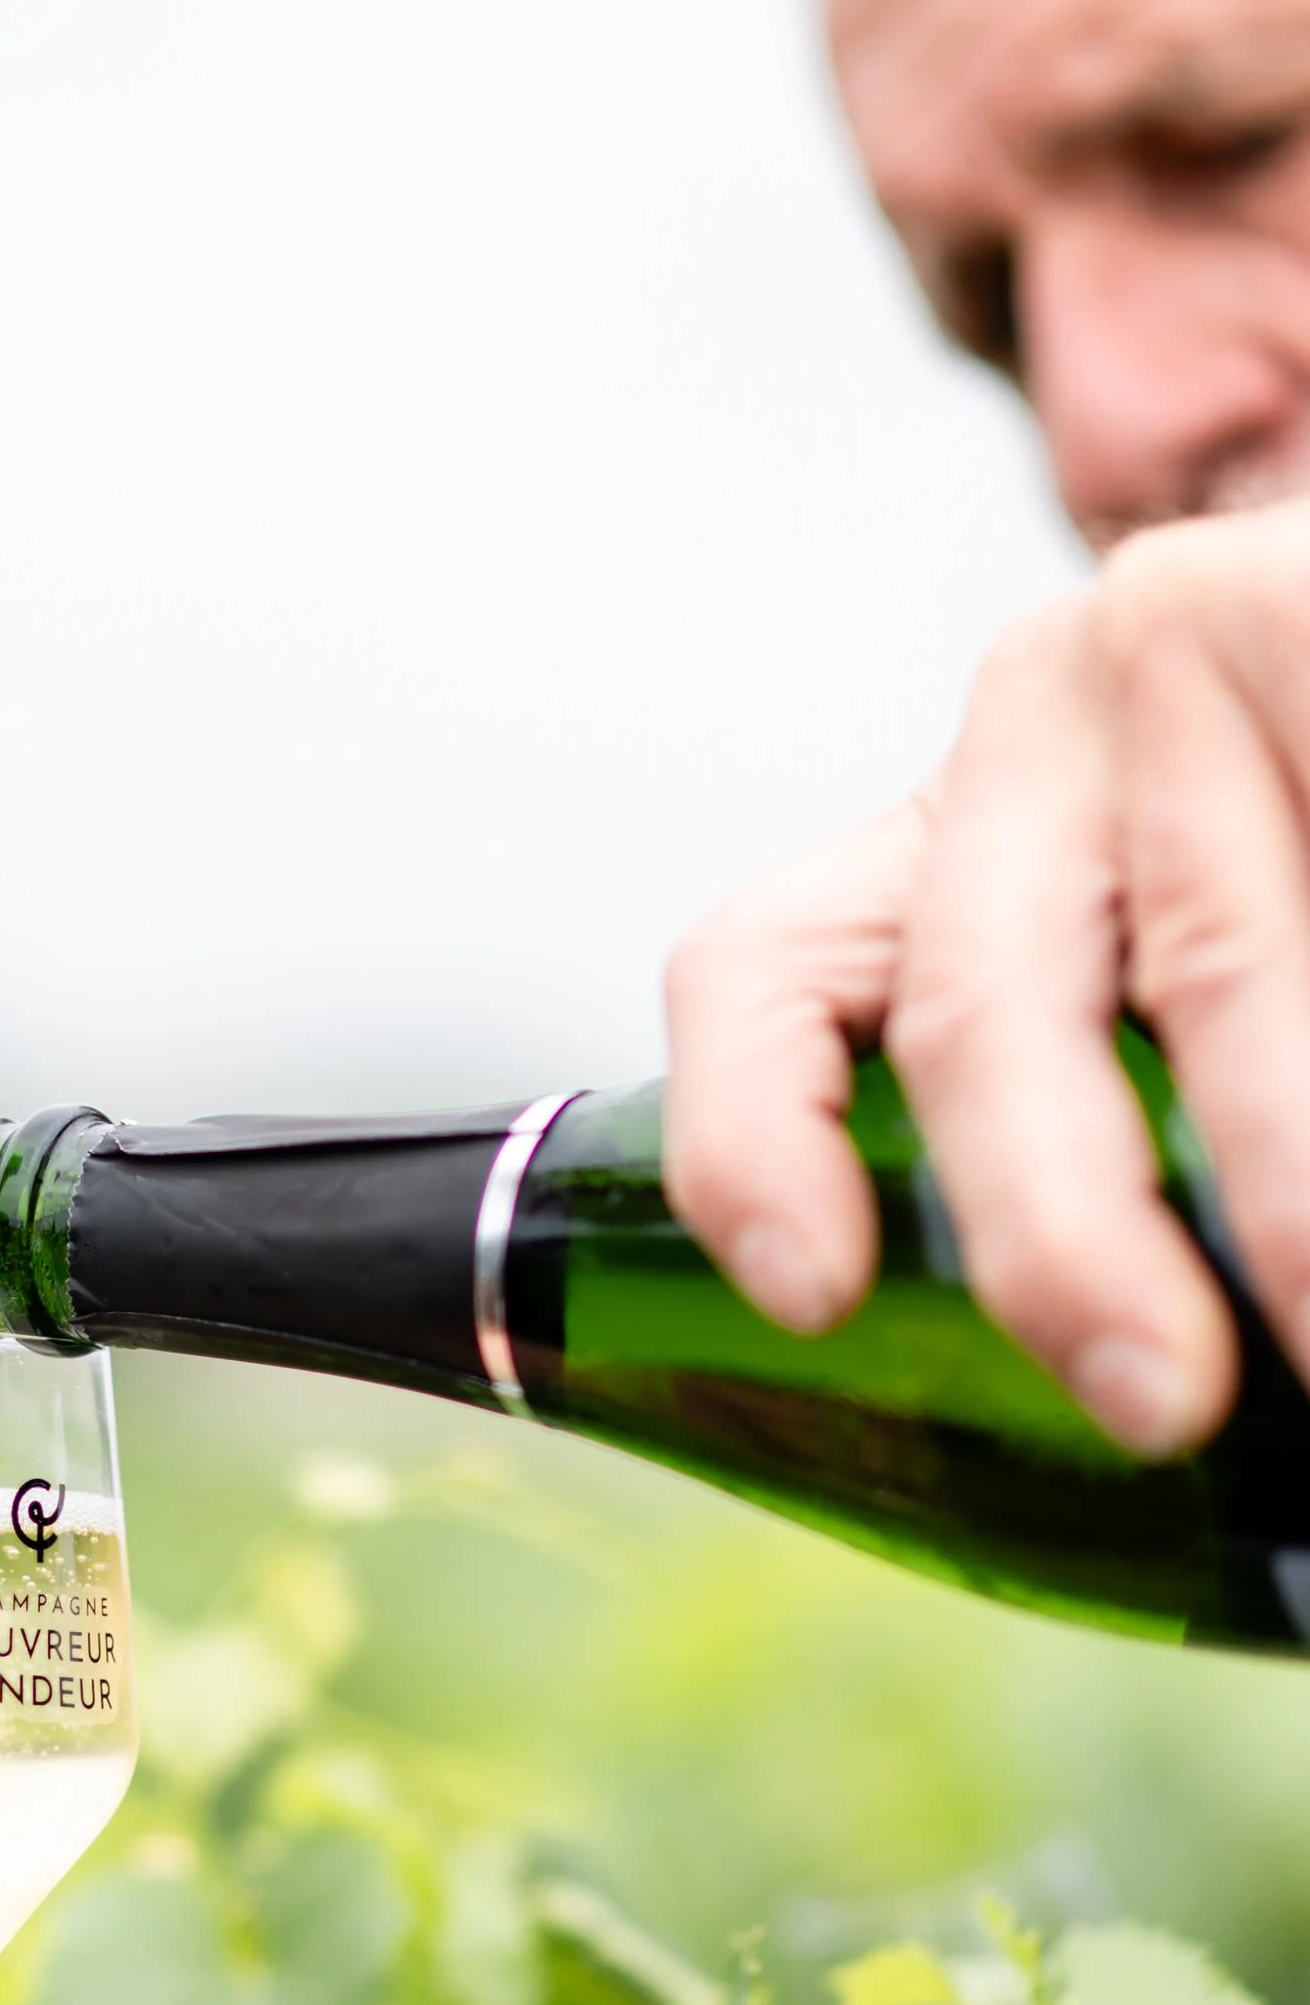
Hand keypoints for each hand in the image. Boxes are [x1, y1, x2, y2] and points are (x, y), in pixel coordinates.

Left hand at [665, 495, 1309, 1452]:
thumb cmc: (1306, 860)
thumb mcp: (1195, 977)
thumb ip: (1111, 1117)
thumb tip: (1160, 1399)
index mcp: (968, 834)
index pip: (768, 973)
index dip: (750, 1137)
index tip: (814, 1299)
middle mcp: (1044, 718)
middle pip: (978, 1015)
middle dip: (1067, 1243)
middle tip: (1161, 1400)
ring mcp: (1184, 646)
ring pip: (1208, 976)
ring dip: (1276, 1180)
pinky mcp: (1303, 604)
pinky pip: (1309, 879)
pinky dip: (1306, 1071)